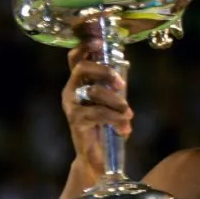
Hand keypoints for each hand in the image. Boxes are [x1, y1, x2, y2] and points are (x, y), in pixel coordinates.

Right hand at [62, 39, 131, 173]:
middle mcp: (71, 90)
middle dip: (104, 71)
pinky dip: (115, 118)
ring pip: (93, 91)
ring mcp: (71, 105)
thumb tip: (124, 65)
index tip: (101, 41)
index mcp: (78, 82)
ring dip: (116, 101)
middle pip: (82, 68)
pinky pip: (97, 112)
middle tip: (121, 83)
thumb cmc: (106, 125)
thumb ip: (114, 86)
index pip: (76, 58)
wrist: (98, 156)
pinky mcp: (76, 120)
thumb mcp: (112, 101)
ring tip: (129, 113)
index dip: (86, 46)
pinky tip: (125, 127)